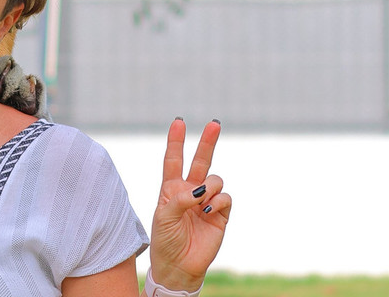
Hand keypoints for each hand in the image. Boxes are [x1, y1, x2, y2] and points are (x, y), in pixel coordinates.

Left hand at [148, 118, 230, 292]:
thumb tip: (200, 189)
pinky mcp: (221, 214)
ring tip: (201, 203)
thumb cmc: (165, 239)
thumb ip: (179, 198)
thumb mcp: (164, 216)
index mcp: (171, 187)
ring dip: (209, 187)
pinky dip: (218, 201)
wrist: (179, 266)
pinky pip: (225, 197)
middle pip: (200, 161)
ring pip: (215, 179)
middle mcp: (190, 190)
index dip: (176, 140)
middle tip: (214, 124)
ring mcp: (207, 202)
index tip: (179, 122)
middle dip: (207, 142)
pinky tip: (208, 212)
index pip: (173, 159)